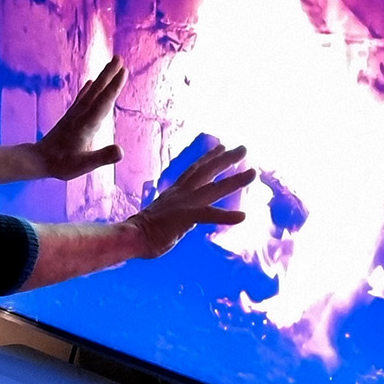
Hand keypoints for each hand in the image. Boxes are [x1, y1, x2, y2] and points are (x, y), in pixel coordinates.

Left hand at [31, 58, 126, 180]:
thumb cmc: (61, 165)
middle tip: (119, 58)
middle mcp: (81, 115)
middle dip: (109, 75)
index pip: (104, 102)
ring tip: (111, 65)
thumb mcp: (84, 165)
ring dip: (101, 78)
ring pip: (91, 92)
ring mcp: (75, 115)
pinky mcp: (71, 117)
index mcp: (87, 124)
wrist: (38, 160)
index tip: (124, 71)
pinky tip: (90, 82)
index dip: (114, 87)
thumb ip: (102, 157)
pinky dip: (88, 89)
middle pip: (97, 91)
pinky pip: (82, 98)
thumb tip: (121, 151)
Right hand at [129, 143, 254, 258]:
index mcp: (176, 193)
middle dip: (226, 159)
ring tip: (253, 173)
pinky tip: (242, 216)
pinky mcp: (185, 217)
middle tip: (244, 148)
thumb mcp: (162, 216)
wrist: (130, 237)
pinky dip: (226, 216)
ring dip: (235, 181)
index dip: (209, 158)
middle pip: (207, 171)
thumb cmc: (141, 232)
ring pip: (214, 189)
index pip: (195, 170)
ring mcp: (184, 204)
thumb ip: (173, 212)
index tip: (221, 146)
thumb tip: (177, 216)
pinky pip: (208, 215)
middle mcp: (182, 194)